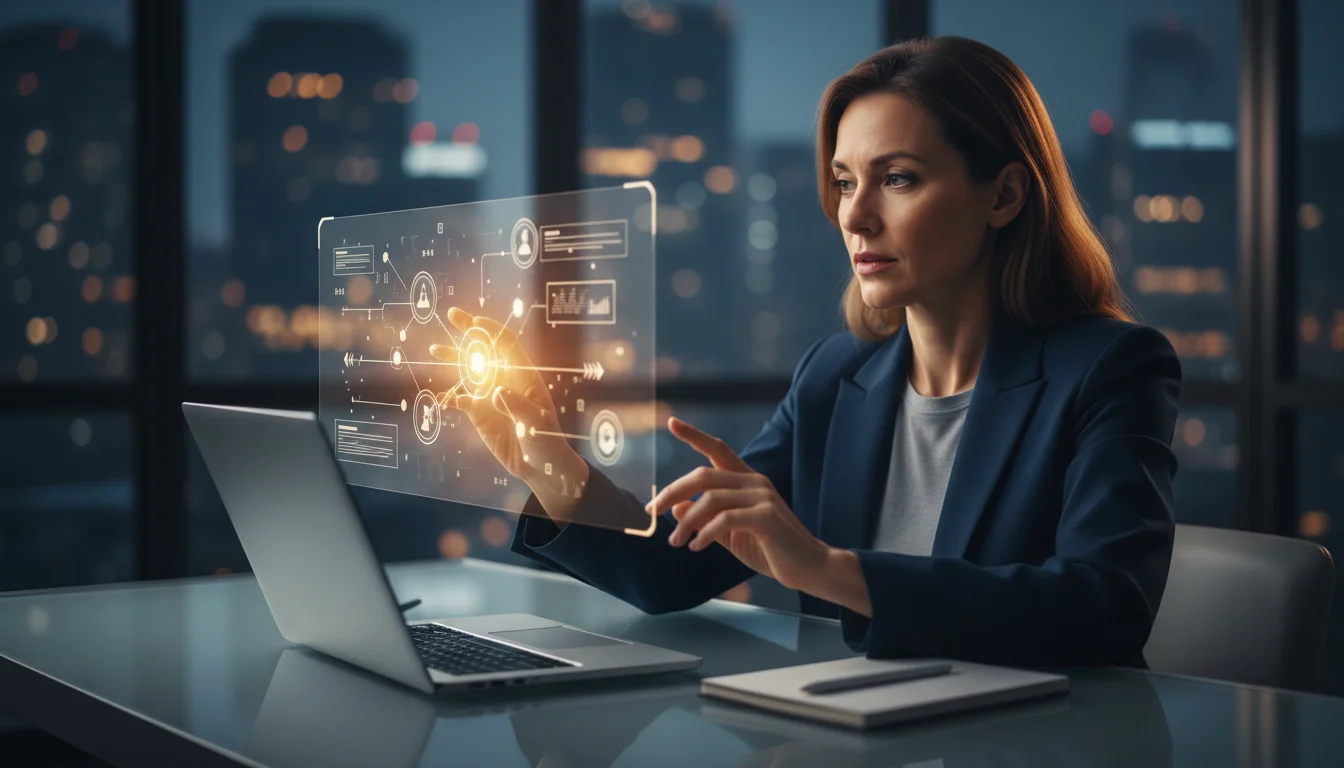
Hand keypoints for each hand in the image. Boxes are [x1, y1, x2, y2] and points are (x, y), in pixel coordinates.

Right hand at [430, 307, 586, 517]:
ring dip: (452, 359)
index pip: (508, 345)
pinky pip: (460, 400)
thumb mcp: (537, 424)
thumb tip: (496, 392)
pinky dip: (449, 398)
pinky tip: (441, 400)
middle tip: (452, 313)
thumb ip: (517, 406)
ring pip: (468, 370)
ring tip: (434, 349)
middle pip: (485, 349)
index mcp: (524, 376)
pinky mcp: (480, 413)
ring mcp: (490, 395)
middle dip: (468, 331)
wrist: (540, 466)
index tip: (475, 322)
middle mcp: (505, 379)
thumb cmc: (547, 440)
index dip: (492, 331)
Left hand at [650, 418, 831, 590]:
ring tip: (676, 542)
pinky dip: (705, 533)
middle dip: (673, 491)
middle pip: (703, 475)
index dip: (694, 436)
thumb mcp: (730, 533)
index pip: (718, 449)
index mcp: (747, 480)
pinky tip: (697, 546)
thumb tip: (677, 508)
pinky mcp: (767, 516)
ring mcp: (762, 496)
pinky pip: (725, 519)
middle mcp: (755, 481)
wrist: (809, 568)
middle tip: (653, 512)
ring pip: (710, 499)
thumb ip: (706, 519)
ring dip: (686, 521)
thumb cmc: (771, 549)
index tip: (672, 423)